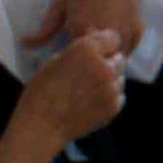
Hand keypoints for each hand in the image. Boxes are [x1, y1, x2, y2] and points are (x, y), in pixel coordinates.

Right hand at [17, 29, 126, 144]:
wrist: (43, 124)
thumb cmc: (41, 90)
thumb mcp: (55, 60)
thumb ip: (78, 51)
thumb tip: (93, 48)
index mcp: (87, 49)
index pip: (112, 37)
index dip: (105, 44)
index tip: (99, 50)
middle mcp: (104, 66)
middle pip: (119, 58)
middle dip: (109, 62)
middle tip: (93, 72)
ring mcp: (112, 87)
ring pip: (120, 77)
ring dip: (111, 79)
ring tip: (91, 88)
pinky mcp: (114, 106)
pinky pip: (119, 95)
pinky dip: (110, 96)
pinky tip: (93, 101)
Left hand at [23, 0, 143, 56]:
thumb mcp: (60, 5)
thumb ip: (45, 30)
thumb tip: (23, 44)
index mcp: (82, 27)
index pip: (76, 61)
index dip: (71, 63)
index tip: (67, 61)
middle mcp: (106, 32)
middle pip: (97, 64)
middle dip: (90, 65)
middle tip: (82, 60)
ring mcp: (125, 34)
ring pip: (115, 62)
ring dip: (106, 61)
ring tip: (97, 53)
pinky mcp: (137, 33)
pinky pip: (128, 53)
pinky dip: (119, 53)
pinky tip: (111, 43)